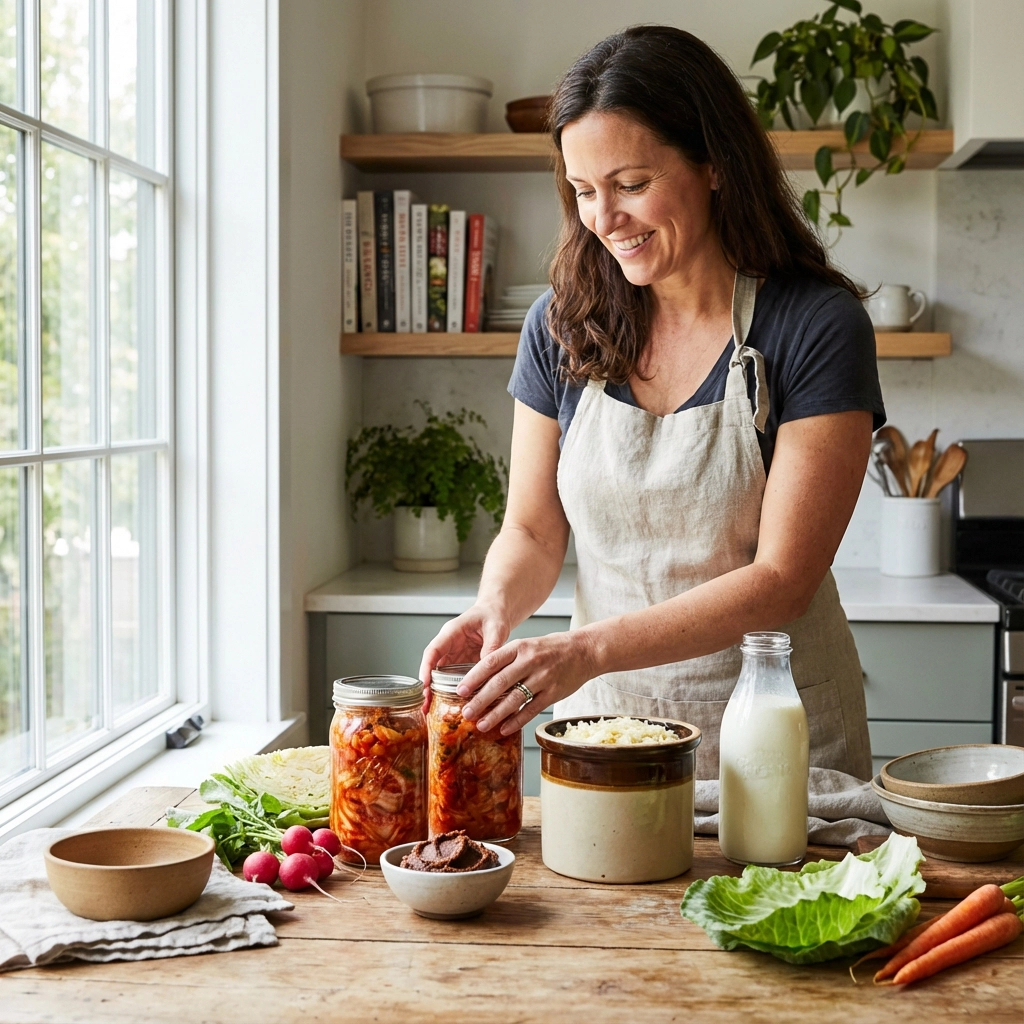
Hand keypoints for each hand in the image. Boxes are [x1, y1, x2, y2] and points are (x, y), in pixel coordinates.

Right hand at [418, 603, 510, 710]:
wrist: (496, 613)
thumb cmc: (492, 615)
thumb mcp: (496, 628)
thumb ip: (491, 646)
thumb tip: (487, 667)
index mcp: (452, 632)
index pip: (433, 650)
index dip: (427, 667)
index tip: (425, 683)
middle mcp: (449, 644)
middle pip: (432, 665)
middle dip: (427, 685)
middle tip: (426, 703)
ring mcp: (454, 654)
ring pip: (440, 674)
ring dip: (436, 690)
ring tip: (432, 708)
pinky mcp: (461, 662)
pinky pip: (452, 677)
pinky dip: (450, 690)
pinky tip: (450, 703)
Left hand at [457, 630, 597, 735]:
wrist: (584, 650)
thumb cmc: (550, 649)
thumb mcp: (526, 646)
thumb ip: (506, 661)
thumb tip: (480, 682)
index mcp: (519, 647)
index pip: (491, 662)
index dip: (473, 678)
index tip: (460, 691)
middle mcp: (530, 661)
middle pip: (499, 683)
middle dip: (480, 700)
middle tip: (466, 713)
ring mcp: (543, 678)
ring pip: (514, 699)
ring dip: (495, 714)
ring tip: (481, 725)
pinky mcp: (553, 693)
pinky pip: (531, 710)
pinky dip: (516, 721)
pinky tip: (504, 728)